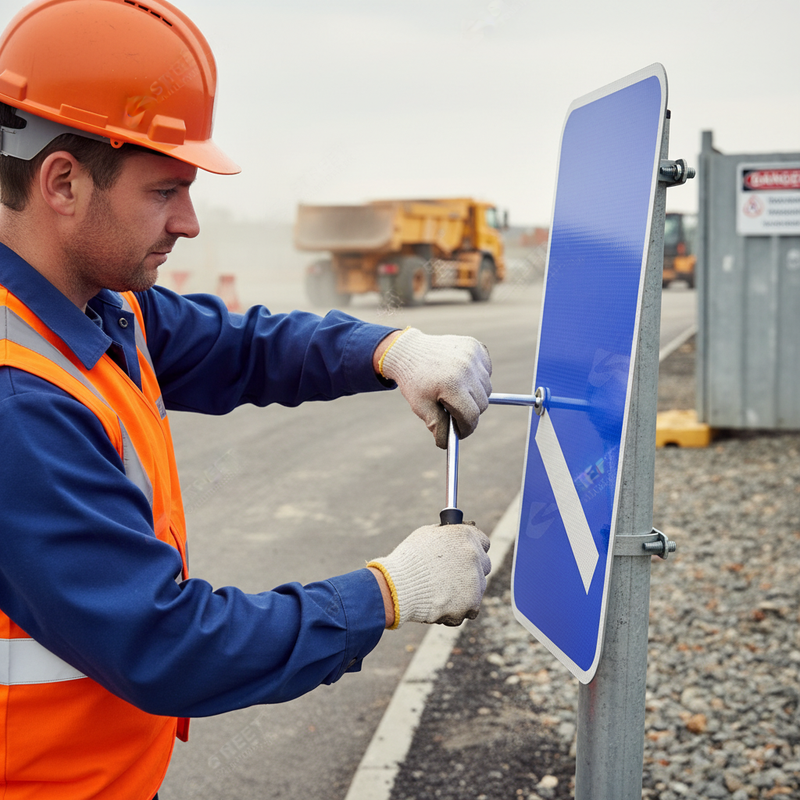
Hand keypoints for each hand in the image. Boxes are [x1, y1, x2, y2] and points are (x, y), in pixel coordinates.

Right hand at [367, 522, 490, 627]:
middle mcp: (474, 556)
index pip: (483, 541)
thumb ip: (446, 536)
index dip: (474, 548)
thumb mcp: (426, 536)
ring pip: (477, 588)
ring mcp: (475, 581)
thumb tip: (454, 540)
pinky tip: (440, 605)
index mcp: (465, 536)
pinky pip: (470, 609)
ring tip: (439, 593)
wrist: (398, 587)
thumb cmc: (407, 560)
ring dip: (464, 591)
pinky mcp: (471, 604)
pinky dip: (457, 610)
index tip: (466, 555)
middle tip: (453, 576)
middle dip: (471, 570)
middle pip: (484, 565)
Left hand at [377, 328, 491, 448]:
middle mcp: (466, 368)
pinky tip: (461, 376)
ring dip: (475, 394)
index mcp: (452, 384)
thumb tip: (447, 444)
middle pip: (481, 404)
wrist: (410, 351)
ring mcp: (473, 355)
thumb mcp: (421, 406)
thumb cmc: (414, 381)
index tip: (459, 432)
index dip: (465, 428)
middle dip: (469, 412)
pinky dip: (478, 377)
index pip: (471, 416)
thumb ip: (437, 426)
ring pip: (486, 388)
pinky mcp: (476, 346)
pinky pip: (486, 371)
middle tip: (454, 411)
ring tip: (455, 391)